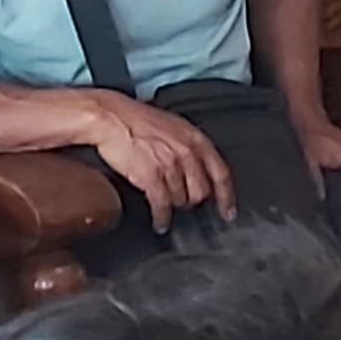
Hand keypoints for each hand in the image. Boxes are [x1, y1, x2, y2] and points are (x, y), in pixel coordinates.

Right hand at [80, 91, 228, 218]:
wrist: (111, 117)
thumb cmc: (138, 120)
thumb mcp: (174, 126)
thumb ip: (190, 146)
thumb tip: (198, 167)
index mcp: (195, 139)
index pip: (220, 173)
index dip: (226, 196)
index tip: (228, 212)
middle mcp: (187, 152)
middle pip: (201, 192)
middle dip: (192, 200)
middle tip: (183, 202)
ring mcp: (170, 165)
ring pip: (181, 199)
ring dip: (173, 205)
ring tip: (164, 203)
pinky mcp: (151, 176)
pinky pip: (163, 205)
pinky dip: (162, 218)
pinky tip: (160, 222)